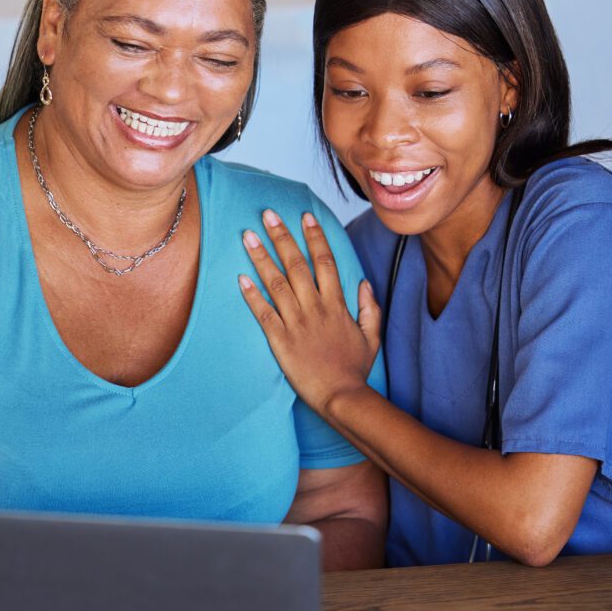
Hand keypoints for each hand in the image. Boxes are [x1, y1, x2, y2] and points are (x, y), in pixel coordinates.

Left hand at [238, 209, 380, 413]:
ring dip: (261, 257)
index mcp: (336, 305)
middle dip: (281, 236)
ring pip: (276, 283)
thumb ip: (369, 308)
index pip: (325, 262)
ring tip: (248, 236)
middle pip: (296, 264)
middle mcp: (315, 308)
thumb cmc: (354, 369)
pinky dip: (251, 294)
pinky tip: (240, 277)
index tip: (305, 216)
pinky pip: (263, 313)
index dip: (314, 237)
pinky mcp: (280, 340)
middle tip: (267, 214)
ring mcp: (296, 323)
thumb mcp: (371, 336)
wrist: (341, 397)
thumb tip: (364, 283)